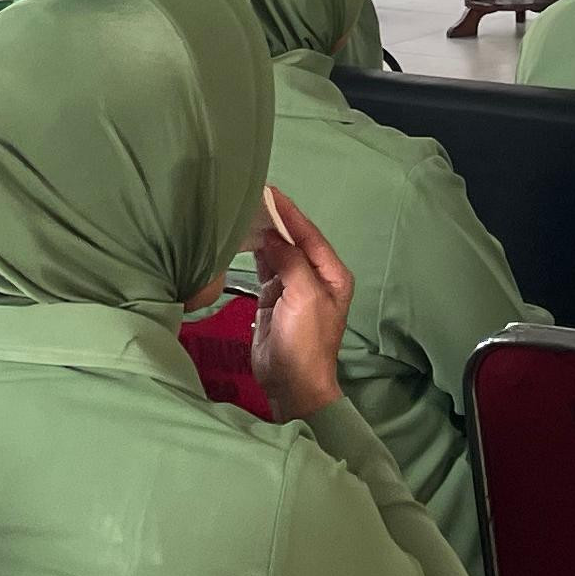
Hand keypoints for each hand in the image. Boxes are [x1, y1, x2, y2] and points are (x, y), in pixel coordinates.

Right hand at [248, 186, 353, 419]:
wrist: (291, 384)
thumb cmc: (305, 341)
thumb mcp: (304, 296)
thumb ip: (291, 261)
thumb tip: (272, 236)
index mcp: (332, 274)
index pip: (309, 235)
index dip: (290, 213)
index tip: (269, 191)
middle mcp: (315, 277)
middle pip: (294, 241)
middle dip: (275, 220)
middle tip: (251, 197)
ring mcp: (293, 288)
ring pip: (278, 253)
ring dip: (263, 235)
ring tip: (243, 211)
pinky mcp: (273, 299)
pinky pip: (265, 269)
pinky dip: (255, 254)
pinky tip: (242, 239)